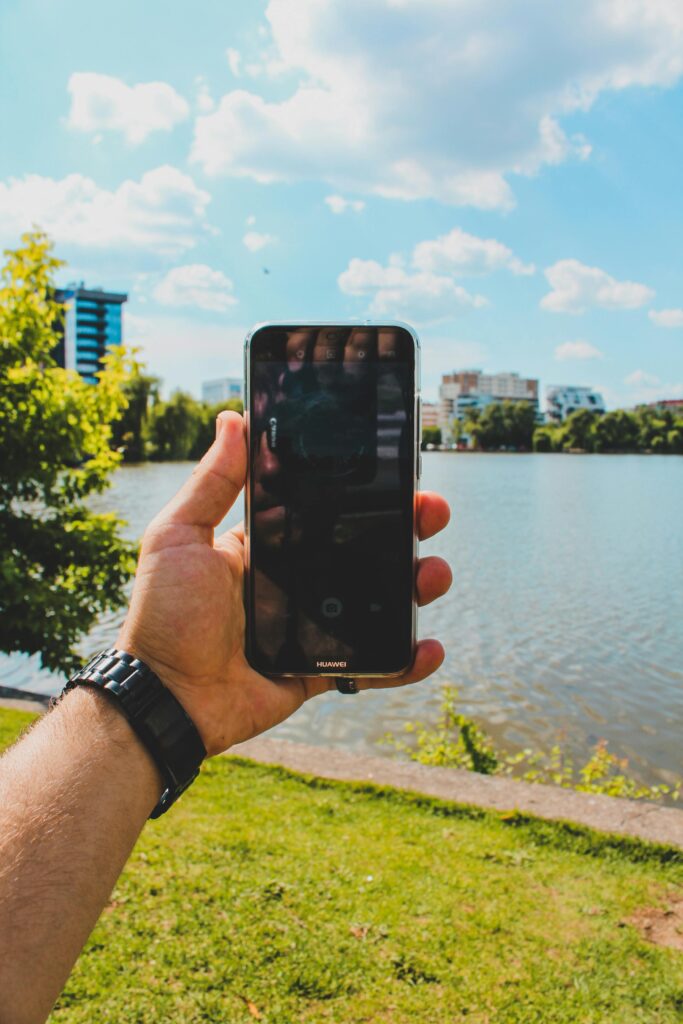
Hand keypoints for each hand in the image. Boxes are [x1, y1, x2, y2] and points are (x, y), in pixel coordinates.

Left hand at [117, 411, 451, 755]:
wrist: (166, 697)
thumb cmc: (165, 613)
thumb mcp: (180, 535)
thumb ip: (212, 481)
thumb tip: (233, 418)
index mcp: (266, 546)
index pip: (326, 510)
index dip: (364, 491)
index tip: (398, 469)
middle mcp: (295, 580)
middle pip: (364, 549)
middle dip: (406, 529)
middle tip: (432, 511)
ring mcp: (312, 625)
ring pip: (379, 601)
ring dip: (416, 586)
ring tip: (434, 574)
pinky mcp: (321, 669)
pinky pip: (372, 663)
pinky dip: (405, 660)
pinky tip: (429, 648)